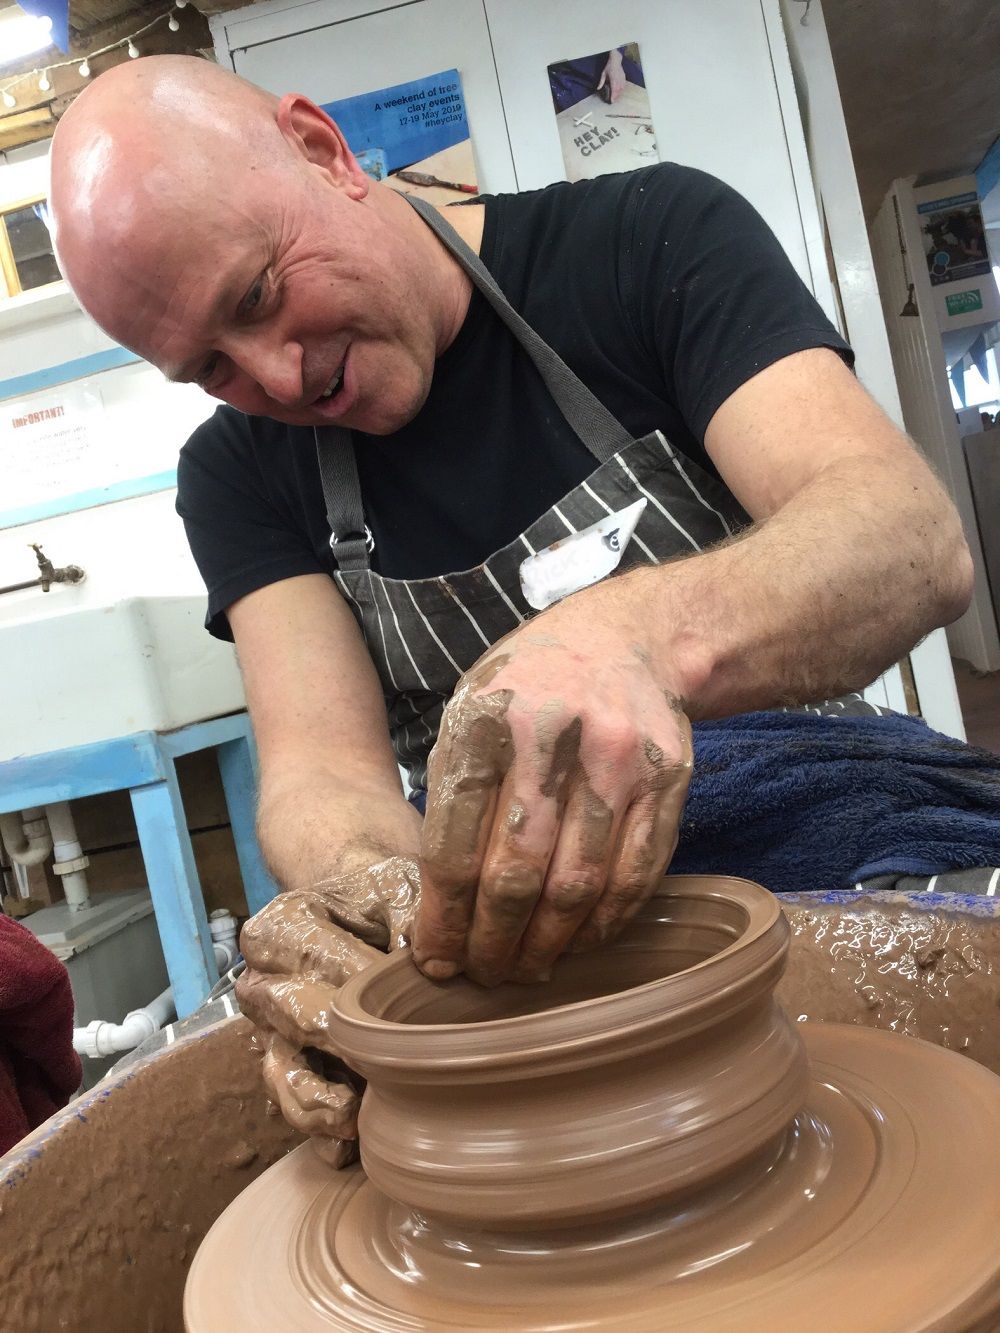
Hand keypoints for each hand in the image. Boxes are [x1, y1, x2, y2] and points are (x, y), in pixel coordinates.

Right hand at [236, 857, 418, 1164]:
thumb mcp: (394, 886)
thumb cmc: (379, 899)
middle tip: (393, 1063)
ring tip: (354, 1117)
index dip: (365, 981)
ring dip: (319, 1103)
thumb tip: (423, 958)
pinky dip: (320, 1136)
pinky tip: (348, 1149)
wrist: (356, 914)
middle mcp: (261, 982)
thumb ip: (408, 912)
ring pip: (283, 1077)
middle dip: (346, 1045)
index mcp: (279, 928)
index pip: (322, 960)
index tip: (411, 1001)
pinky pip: (294, 1112)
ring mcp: (268, 1034)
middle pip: (299, 1021)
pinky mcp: (284, 1072)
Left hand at [413, 582, 692, 985]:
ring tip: (526, 971)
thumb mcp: (469, 712)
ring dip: (549, 946)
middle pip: (517, 876)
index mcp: (487, 722)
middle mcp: (553, 739)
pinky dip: (605, 923)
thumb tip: (435, 901)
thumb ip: (452, 793)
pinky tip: (579, 941)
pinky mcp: (667, 780)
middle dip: (492, 944)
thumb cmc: (529, 686)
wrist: (624, 637)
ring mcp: (618, 760)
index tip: (434, 960)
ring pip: (579, 886)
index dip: (443, 918)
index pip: (455, 846)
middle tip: (482, 977)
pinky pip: (637, 875)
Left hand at [597, 50, 626, 102]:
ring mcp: (622, 79)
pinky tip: (619, 92)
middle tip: (613, 101)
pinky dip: (621, 90)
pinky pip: (623, 86)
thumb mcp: (603, 74)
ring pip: (622, 89)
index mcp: (613, 78)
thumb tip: (598, 88)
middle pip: (618, 91)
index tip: (612, 101)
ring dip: (619, 94)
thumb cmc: (609, 67)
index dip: (613, 96)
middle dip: (616, 97)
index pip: (614, 89)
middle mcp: (618, 79)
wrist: (616, 60)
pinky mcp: (624, 78)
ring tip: (616, 98)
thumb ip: (601, 82)